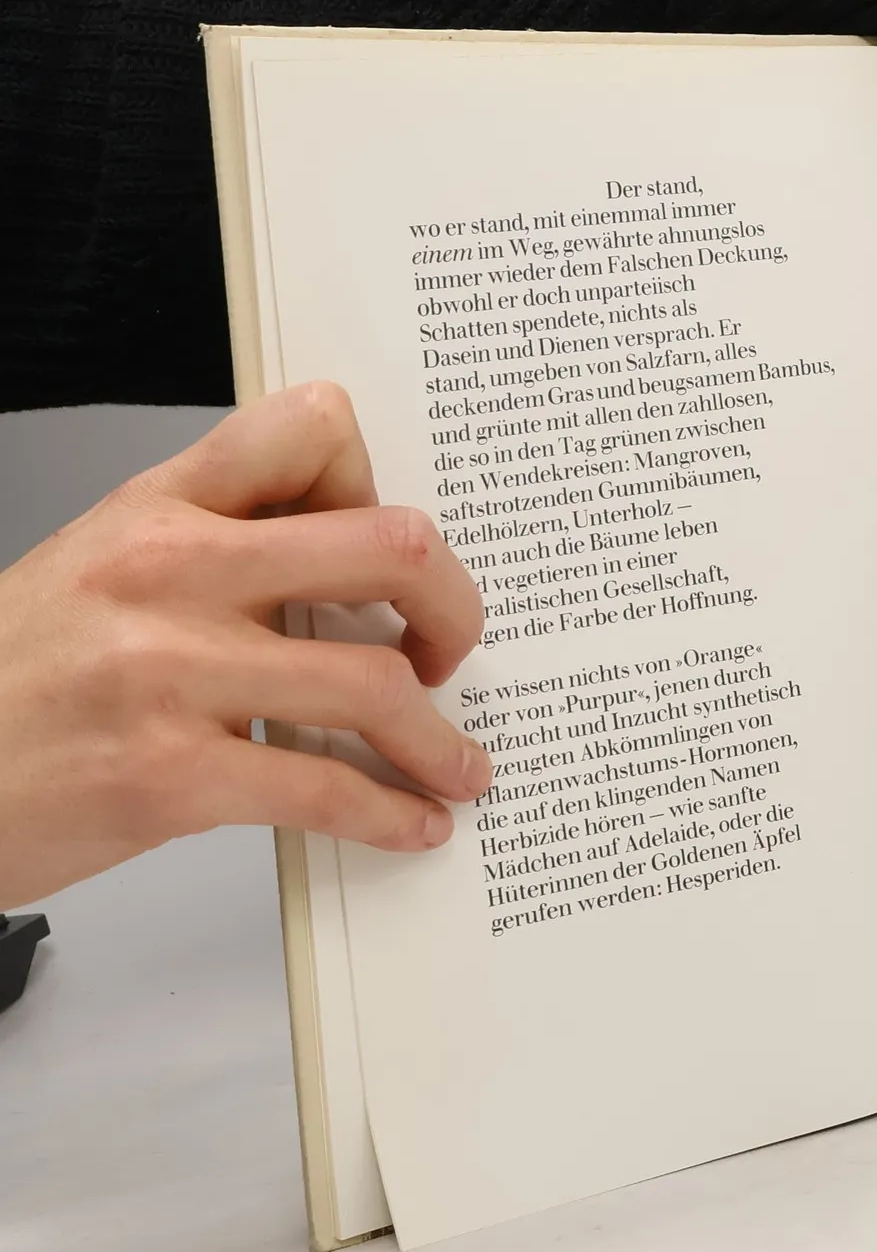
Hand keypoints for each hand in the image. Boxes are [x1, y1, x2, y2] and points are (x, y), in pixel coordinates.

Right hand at [0, 383, 490, 906]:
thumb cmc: (13, 678)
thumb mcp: (100, 566)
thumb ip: (217, 549)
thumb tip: (347, 571)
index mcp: (160, 508)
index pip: (312, 428)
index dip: (375, 482)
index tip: (384, 552)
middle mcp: (172, 572)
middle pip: (391, 547)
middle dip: (455, 608)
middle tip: (451, 652)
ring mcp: (171, 673)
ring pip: (376, 681)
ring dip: (439, 738)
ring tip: (457, 764)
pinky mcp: (169, 777)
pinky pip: (326, 790)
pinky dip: (391, 815)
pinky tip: (412, 824)